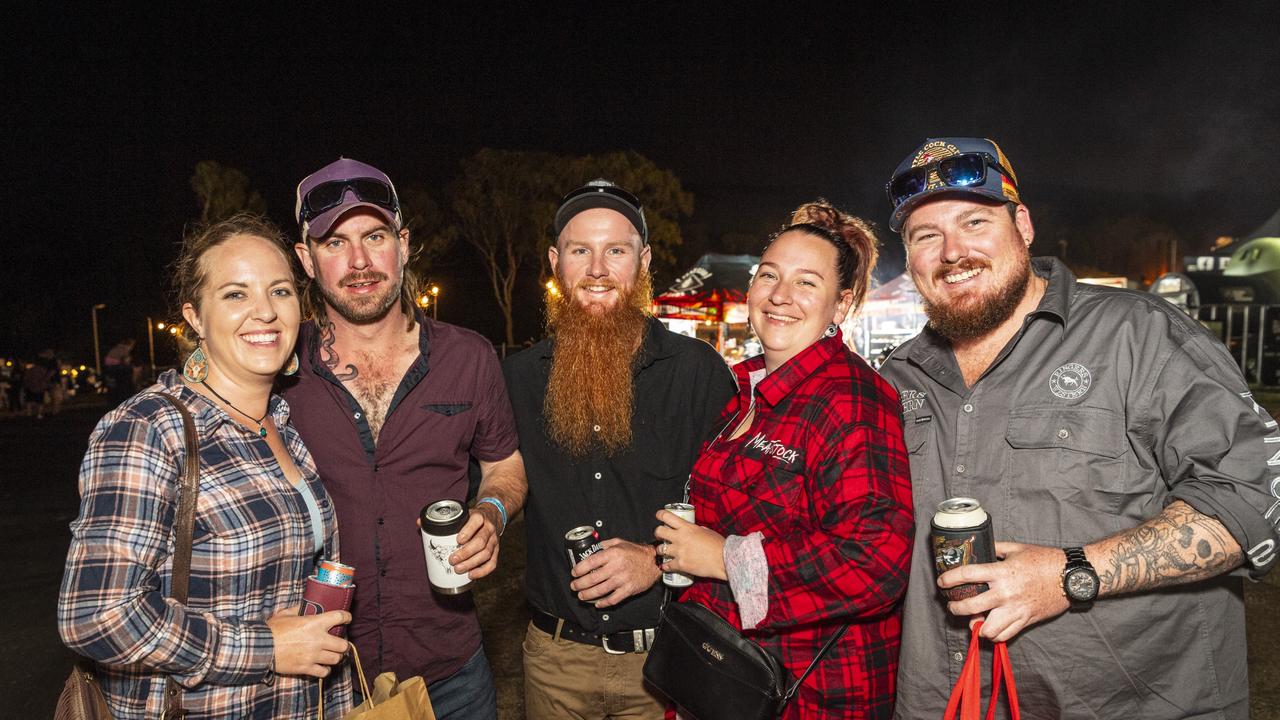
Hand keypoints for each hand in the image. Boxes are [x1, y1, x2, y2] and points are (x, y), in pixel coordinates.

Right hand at [267, 610, 350, 677]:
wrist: (260, 648)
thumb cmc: (272, 629)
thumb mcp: (285, 614)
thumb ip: (298, 609)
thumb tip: (305, 605)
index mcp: (314, 623)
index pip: (340, 617)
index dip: (346, 617)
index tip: (347, 618)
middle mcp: (318, 640)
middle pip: (343, 645)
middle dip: (343, 644)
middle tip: (338, 642)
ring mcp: (313, 656)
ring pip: (336, 659)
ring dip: (335, 656)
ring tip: (330, 654)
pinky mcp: (306, 668)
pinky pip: (324, 672)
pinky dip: (325, 670)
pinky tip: (321, 666)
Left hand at [448, 504, 500, 578]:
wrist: (492, 516)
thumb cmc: (471, 519)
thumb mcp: (461, 514)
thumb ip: (442, 519)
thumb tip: (419, 523)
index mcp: (479, 517)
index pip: (476, 521)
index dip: (468, 531)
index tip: (458, 540)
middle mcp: (489, 528)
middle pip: (481, 541)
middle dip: (466, 552)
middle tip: (452, 560)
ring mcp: (494, 540)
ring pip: (486, 553)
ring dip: (472, 563)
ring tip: (458, 569)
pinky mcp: (496, 551)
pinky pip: (492, 563)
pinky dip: (483, 571)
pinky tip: (472, 575)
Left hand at [569, 539, 661, 607]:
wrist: (654, 562)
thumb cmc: (636, 552)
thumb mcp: (619, 542)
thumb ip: (604, 545)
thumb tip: (591, 548)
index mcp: (613, 554)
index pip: (591, 562)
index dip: (579, 569)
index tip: (574, 572)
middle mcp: (616, 567)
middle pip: (593, 578)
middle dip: (580, 584)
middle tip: (574, 586)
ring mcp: (622, 579)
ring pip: (600, 590)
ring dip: (588, 595)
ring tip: (581, 596)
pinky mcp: (628, 589)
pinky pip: (613, 599)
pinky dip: (603, 603)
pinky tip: (597, 604)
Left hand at [654, 508, 726, 581]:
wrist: (724, 560)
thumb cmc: (719, 546)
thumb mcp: (707, 531)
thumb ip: (696, 529)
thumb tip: (691, 530)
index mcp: (687, 528)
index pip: (667, 516)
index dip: (660, 515)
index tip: (659, 516)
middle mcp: (680, 538)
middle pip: (659, 532)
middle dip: (658, 533)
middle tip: (660, 535)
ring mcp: (679, 552)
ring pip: (660, 549)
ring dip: (661, 550)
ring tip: (664, 552)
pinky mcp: (680, 564)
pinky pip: (667, 565)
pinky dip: (666, 566)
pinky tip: (666, 565)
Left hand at [939, 541, 1068, 641]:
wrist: (1071, 576)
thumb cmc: (1045, 560)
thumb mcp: (1017, 548)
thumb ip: (996, 548)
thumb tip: (980, 546)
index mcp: (1002, 572)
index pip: (967, 576)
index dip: (949, 579)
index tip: (941, 582)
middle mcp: (1006, 593)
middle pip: (971, 606)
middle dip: (956, 607)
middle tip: (952, 605)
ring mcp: (1016, 609)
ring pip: (987, 628)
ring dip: (975, 626)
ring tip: (971, 620)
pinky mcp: (1026, 620)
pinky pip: (1005, 635)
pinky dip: (994, 635)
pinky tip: (988, 629)